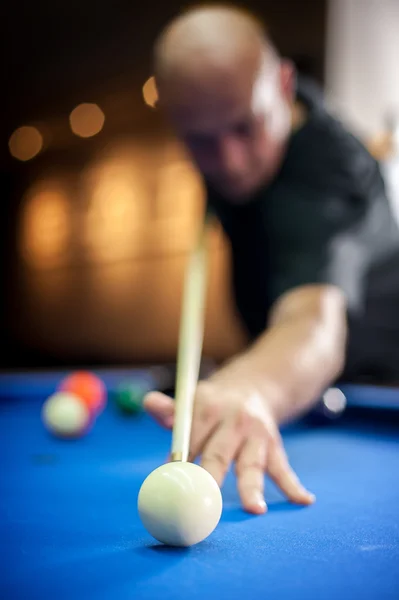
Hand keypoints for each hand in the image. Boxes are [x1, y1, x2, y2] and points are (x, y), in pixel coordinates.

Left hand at [144, 376, 314, 513]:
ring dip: (253, 487)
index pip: (191, 435)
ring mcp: (256, 433)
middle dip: (211, 477)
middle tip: (203, 501)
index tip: (173, 478)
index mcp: (207, 406)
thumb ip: (171, 410)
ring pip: (252, 463)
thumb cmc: (212, 404)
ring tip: (255, 510)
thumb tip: (147, 401)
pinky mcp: (274, 445)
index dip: (181, 457)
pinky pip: (283, 467)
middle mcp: (233, 418)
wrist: (254, 385)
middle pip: (219, 452)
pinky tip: (304, 500)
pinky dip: (293, 485)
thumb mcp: (192, 400)